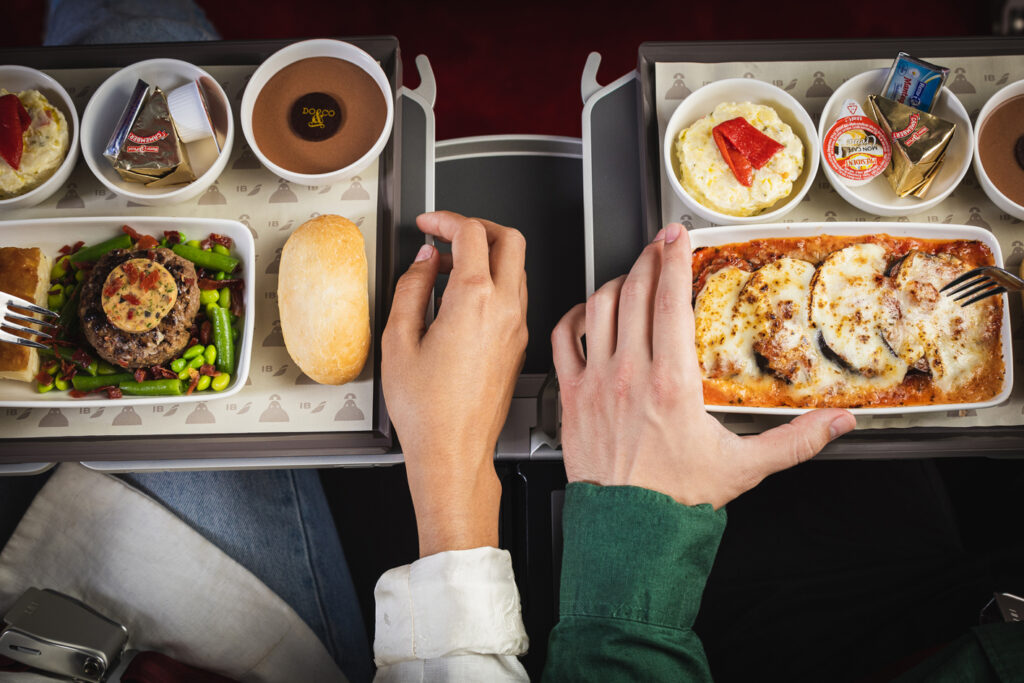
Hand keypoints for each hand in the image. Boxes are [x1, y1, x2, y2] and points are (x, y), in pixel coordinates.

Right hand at [382, 211, 527, 555]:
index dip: (446, 219)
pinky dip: (495, 281)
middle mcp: (504, 309)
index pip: (471, 233)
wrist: (454, 451)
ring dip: (489, 254)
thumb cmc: (428, 410)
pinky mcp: (518, 344)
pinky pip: (516, 295)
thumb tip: (425, 262)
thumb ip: (412, 288)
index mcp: (474, 301)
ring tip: (452, 268)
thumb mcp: (398, 340)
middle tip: (450, 232)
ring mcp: (516, 327)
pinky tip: (466, 298)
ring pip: (518, 267)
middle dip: (479, 226)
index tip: (428, 224)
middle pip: (510, 239)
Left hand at [551, 223, 855, 508]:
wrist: (629, 531)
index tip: (678, 237)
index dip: (673, 260)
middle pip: (632, 293)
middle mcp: (629, 373)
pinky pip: (563, 340)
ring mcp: (595, 382)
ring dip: (614, 282)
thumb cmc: (677, 499)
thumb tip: (839, 423)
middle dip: (647, 259)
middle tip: (659, 245)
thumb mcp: (744, 467)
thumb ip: (796, 440)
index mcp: (671, 383)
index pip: (668, 302)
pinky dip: (574, 316)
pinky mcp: (572, 396)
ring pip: (597, 308)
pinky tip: (587, 312)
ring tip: (631, 274)